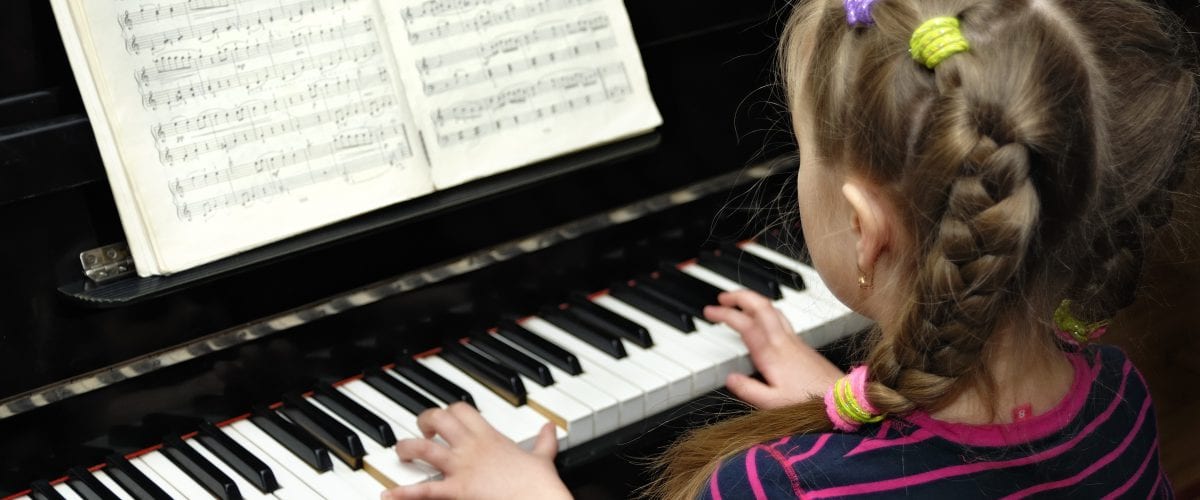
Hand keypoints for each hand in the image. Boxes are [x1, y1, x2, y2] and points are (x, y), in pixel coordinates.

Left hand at [383, 402, 570, 499]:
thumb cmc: (539, 484)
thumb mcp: (543, 458)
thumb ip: (544, 441)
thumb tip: (550, 428)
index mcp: (490, 438)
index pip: (463, 410)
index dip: (450, 410)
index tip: (447, 417)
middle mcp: (472, 448)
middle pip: (440, 419)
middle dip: (426, 421)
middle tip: (423, 430)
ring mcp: (461, 468)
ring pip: (424, 448)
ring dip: (407, 448)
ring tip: (401, 453)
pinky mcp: (457, 490)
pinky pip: (425, 489)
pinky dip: (404, 492)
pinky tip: (388, 493)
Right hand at [704, 290, 842, 408]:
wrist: (842, 399)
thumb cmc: (810, 402)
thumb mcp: (773, 403)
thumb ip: (749, 390)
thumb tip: (729, 378)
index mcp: (772, 354)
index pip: (745, 324)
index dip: (725, 314)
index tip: (710, 312)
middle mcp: (783, 341)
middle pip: (761, 306)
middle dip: (739, 296)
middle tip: (722, 297)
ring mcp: (795, 340)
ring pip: (773, 308)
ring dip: (753, 300)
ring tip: (739, 302)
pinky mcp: (803, 344)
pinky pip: (781, 318)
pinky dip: (765, 311)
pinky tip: (762, 320)